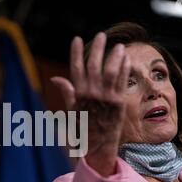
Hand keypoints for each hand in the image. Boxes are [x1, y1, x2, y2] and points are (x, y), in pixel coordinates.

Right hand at [51, 33, 130, 175]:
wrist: (98, 146)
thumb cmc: (83, 128)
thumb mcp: (71, 110)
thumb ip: (67, 91)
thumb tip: (55, 78)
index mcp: (78, 95)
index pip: (76, 68)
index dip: (76, 53)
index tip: (76, 39)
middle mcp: (91, 95)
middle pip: (94, 66)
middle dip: (97, 49)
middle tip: (101, 35)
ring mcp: (106, 98)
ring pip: (110, 71)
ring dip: (114, 56)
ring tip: (118, 45)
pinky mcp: (119, 103)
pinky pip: (122, 82)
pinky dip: (124, 69)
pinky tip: (125, 59)